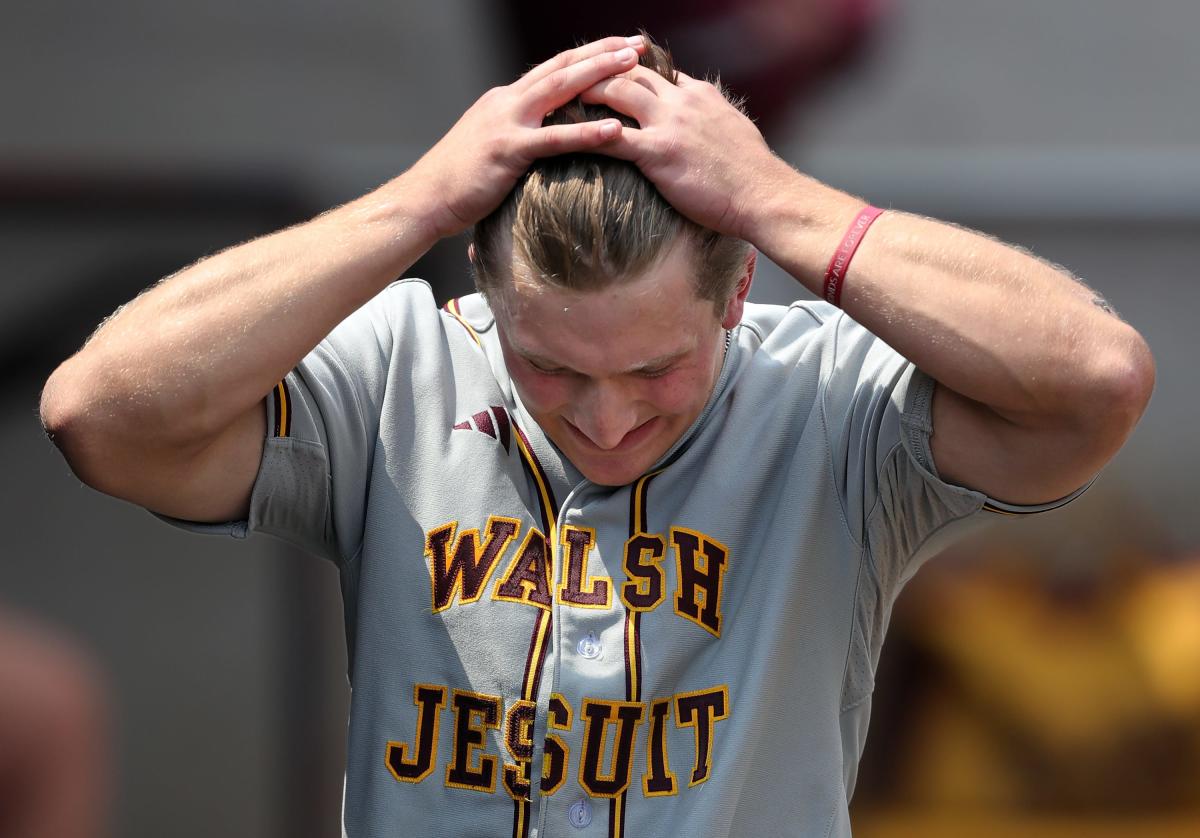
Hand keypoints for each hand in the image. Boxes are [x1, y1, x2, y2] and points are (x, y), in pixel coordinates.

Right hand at [398, 36, 646, 239]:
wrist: (424, 199)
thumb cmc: (459, 182)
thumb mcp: (491, 146)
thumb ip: (518, 135)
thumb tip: (543, 138)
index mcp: (506, 99)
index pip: (554, 67)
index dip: (588, 55)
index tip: (619, 47)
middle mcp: (507, 101)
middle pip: (562, 66)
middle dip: (602, 53)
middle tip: (637, 44)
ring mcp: (506, 122)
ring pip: (561, 88)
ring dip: (600, 74)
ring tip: (635, 67)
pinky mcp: (507, 150)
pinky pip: (554, 139)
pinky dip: (586, 133)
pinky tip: (615, 132)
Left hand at [581, 65, 794, 241]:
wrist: (764, 195)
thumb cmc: (752, 175)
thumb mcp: (733, 132)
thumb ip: (713, 119)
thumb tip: (706, 120)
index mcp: (700, 94)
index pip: (657, 71)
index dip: (628, 71)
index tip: (607, 77)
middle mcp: (682, 100)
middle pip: (631, 72)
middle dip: (599, 73)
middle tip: (573, 83)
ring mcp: (670, 124)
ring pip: (617, 92)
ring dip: (587, 93)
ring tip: (561, 103)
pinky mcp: (659, 152)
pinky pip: (612, 137)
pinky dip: (584, 134)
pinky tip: (564, 140)